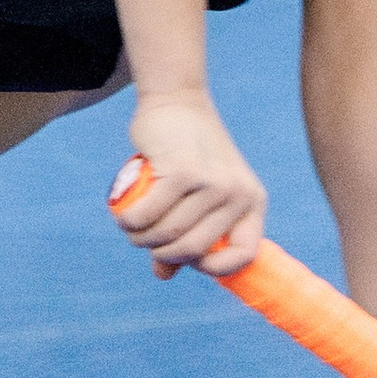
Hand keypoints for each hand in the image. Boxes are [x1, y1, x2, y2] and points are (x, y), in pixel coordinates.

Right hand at [112, 86, 265, 278]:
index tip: (187, 259)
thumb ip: (184, 233)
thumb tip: (163, 275)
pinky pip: (149, 214)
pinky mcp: (183, 172)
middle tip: (143, 238)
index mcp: (252, 201)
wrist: (178, 101)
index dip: (214, 267)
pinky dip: (130, 221)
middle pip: (194, 248)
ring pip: (169, 233)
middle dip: (162, 252)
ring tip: (130, 227)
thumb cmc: (188, 153)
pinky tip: (123, 217)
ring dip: (140, 238)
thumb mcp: (198, 194)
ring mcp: (213, 183)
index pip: (244, 254)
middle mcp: (238, 194)